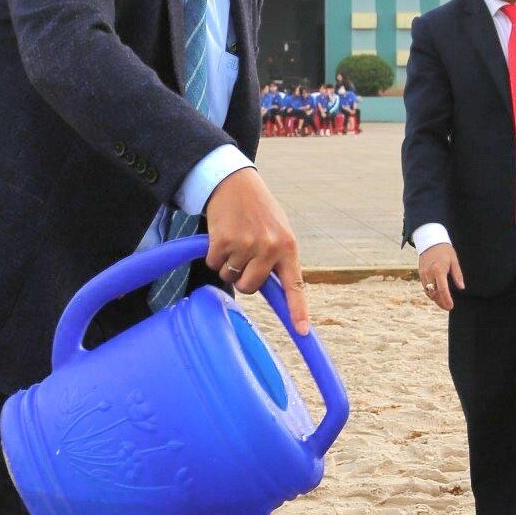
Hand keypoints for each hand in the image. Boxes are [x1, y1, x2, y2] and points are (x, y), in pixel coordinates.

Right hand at [205, 167, 308, 332]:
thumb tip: (276, 292)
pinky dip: (213, 254)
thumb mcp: (278, 231)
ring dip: (227, 263)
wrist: (234, 182)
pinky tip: (221, 235)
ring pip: (230, 276)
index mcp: (288, 247)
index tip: (302, 332)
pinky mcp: (224, 241)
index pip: (295, 285)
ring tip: (234, 239)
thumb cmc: (258, 211)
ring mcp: (247, 244)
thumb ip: (278, 258)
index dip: (298, 311)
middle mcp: (270, 247)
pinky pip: (214, 264)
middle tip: (243, 257)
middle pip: (250, 287)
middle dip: (242, 279)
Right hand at [417, 243, 463, 310]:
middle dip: (440, 302)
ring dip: (435, 299)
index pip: (442, 290)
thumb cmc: (445, 250)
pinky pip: (425, 287)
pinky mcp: (420, 273)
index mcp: (438, 270)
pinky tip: (437, 295)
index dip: (446, 300)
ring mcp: (423, 274)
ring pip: (428, 292)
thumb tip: (461, 288)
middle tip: (448, 307)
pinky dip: (430, 292)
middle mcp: (429, 273)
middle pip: (433, 294)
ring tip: (443, 302)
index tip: (451, 306)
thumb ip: (458, 275)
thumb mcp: (454, 261)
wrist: (430, 241)